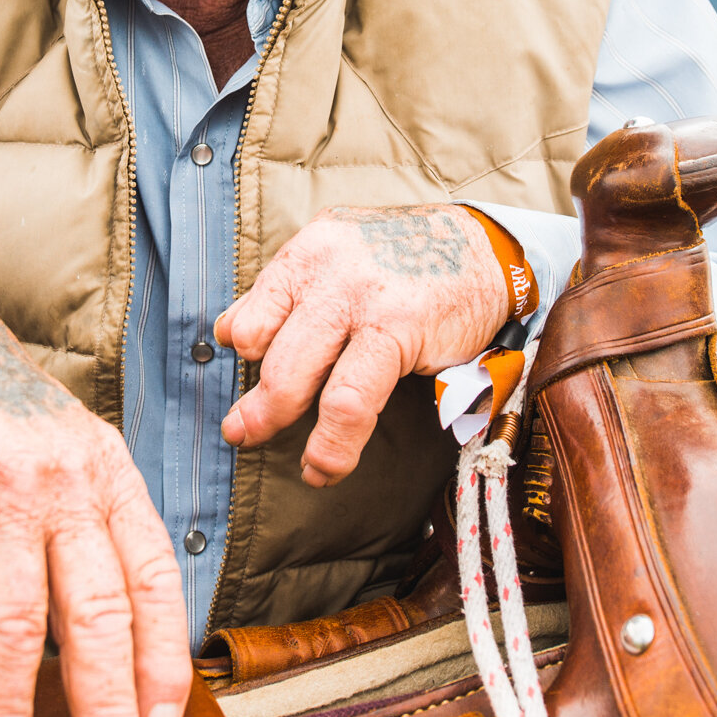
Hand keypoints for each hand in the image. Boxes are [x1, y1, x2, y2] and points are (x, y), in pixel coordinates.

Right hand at [0, 264, 190, 716]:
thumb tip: (111, 649)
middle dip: (104, 714)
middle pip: (95, 616)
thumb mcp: (67, 457)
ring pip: (14, 618)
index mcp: (109, 479)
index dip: (161, 665)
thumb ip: (89, 535)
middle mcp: (65, 482)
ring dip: (4, 712)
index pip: (153, 584)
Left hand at [213, 204, 505, 485]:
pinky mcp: (396, 329)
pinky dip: (332, 446)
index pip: (251, 310)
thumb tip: (228, 332)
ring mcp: (360, 298)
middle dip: (253, 403)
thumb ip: (290, 293)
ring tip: (293, 462)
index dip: (241, 349)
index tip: (244, 376)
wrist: (488, 250)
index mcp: (309, 252)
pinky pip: (349, 401)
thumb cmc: (410, 260)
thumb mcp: (342, 257)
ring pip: (296, 377)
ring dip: (279, 426)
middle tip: (241, 433)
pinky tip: (326, 467)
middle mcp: (326, 269)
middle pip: (261, 346)